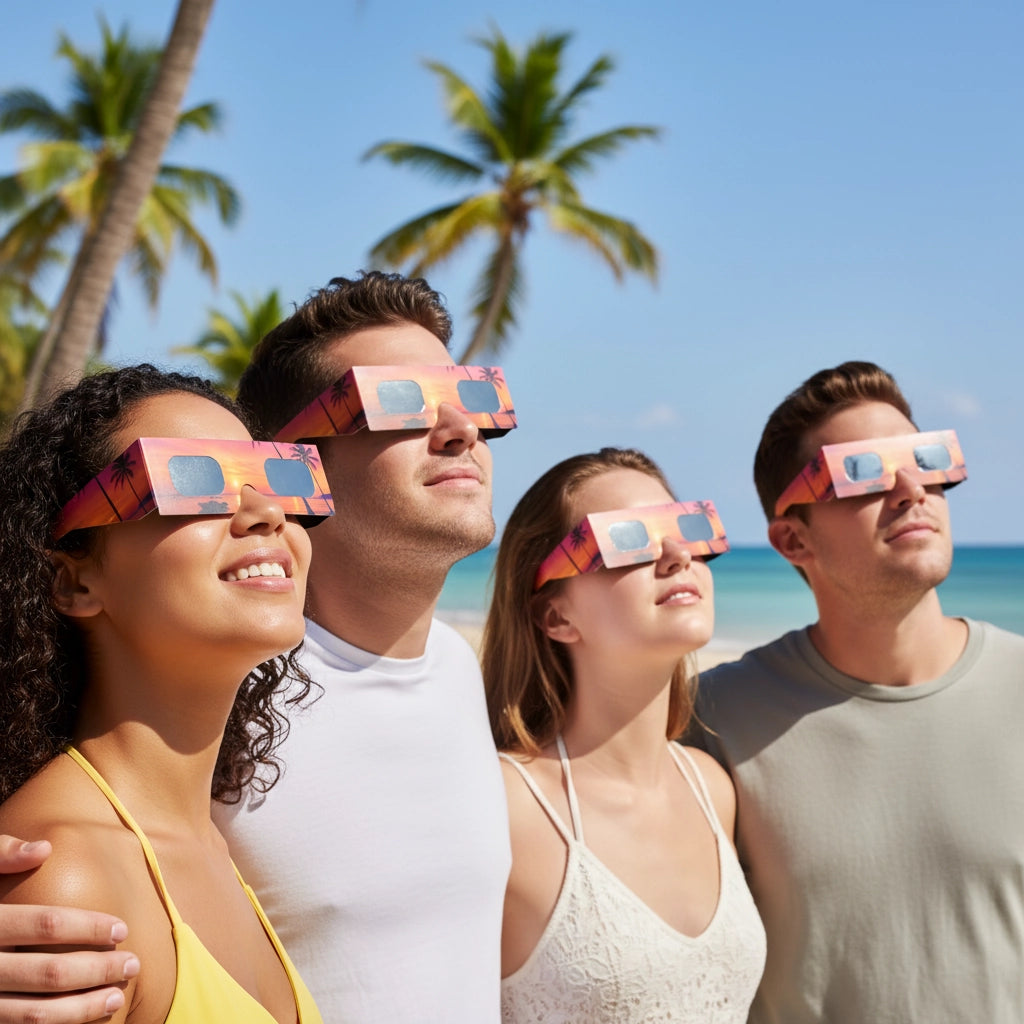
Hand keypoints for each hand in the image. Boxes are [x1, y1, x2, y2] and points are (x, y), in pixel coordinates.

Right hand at [0, 836, 139, 1023]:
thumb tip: (44, 849)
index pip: (46, 925)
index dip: (87, 927)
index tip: (122, 928)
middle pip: (48, 972)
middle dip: (97, 969)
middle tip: (133, 964)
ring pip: (35, 1013)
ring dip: (82, 1008)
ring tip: (117, 997)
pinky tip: (83, 1019)